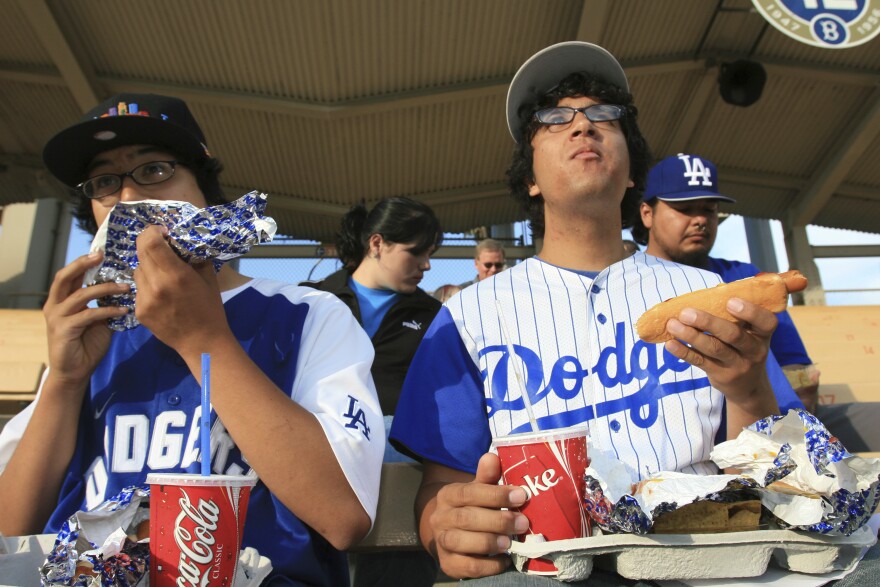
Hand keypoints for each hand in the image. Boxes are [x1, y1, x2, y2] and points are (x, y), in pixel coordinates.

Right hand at [43, 252, 129, 388]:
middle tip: (101, 255)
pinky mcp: (64, 329)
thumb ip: (103, 303)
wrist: (74, 372)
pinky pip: (89, 314)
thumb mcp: (98, 319)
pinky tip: (123, 311)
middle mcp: (55, 305)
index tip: (102, 251)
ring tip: (127, 288)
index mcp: (62, 300)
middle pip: (65, 277)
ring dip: (106, 289)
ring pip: (81, 294)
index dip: (83, 261)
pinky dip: (108, 310)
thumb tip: (124, 287)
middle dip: (83, 263)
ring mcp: (57, 317)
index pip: (70, 275)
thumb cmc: (87, 344)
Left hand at [133, 226, 230, 354]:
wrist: (202, 342)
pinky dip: (147, 285)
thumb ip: (193, 258)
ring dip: (147, 266)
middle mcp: (156, 285)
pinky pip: (138, 288)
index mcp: (176, 275)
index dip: (153, 232)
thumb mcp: (208, 278)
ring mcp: (144, 299)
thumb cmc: (210, 309)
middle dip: (149, 245)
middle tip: (161, 247)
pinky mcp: (138, 311)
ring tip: (162, 274)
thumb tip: (181, 241)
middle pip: (141, 253)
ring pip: (137, 270)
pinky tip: (160, 294)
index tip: (162, 232)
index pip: (151, 242)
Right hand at [429, 453, 528, 578]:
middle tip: (522, 523)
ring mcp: (442, 542)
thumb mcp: (477, 490)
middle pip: (466, 518)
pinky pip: (466, 567)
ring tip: (509, 542)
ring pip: (461, 542)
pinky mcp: (448, 564)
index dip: (495, 494)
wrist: (447, 531)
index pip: (469, 493)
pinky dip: (488, 566)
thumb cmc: (471, 507)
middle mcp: (441, 518)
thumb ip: (487, 477)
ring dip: (489, 542)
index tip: (521, 495)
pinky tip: (505, 560)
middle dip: (497, 521)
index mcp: (449, 495)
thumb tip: (493, 457)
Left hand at [662, 297, 777, 408]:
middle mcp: (754, 350)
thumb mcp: (749, 333)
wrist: (748, 387)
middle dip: (708, 322)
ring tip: (672, 324)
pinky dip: (684, 352)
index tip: (730, 301)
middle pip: (733, 335)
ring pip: (714, 348)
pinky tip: (671, 344)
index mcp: (762, 334)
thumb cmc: (743, 347)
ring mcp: (737, 365)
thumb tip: (707, 294)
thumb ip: (734, 316)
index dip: (750, 312)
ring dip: (691, 335)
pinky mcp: (720, 375)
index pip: (766, 322)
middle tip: (686, 313)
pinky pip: (700, 362)